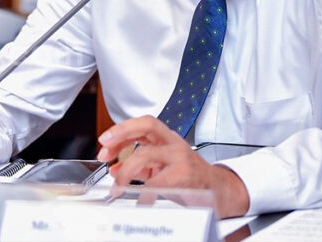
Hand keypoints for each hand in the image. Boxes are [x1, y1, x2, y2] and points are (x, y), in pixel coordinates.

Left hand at [96, 116, 250, 217]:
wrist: (217, 191)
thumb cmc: (190, 177)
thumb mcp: (163, 166)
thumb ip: (141, 164)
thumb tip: (115, 168)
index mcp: (168, 139)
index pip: (144, 123)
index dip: (122, 128)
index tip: (105, 140)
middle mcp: (174, 143)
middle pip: (146, 126)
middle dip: (120, 136)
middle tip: (104, 152)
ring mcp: (180, 158)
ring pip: (145, 154)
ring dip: (125, 171)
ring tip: (119, 185)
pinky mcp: (183, 176)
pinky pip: (154, 181)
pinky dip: (142, 191)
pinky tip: (139, 198)